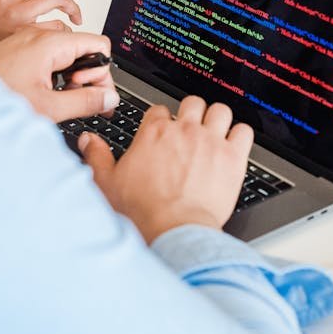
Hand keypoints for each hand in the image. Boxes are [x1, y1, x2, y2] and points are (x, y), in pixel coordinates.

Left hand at [0, 27, 119, 122]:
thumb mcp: (48, 107)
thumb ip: (86, 101)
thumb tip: (108, 98)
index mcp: (48, 43)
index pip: (97, 44)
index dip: (100, 71)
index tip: (91, 90)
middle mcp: (36, 33)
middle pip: (82, 42)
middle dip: (85, 70)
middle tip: (72, 93)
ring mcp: (23, 37)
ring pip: (64, 43)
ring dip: (69, 65)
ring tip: (56, 88)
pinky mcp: (13, 44)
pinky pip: (45, 45)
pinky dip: (51, 62)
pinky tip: (41, 82)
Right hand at [79, 96, 252, 243]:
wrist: (174, 230)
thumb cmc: (142, 212)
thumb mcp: (108, 182)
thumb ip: (97, 156)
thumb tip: (88, 140)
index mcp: (155, 132)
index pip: (160, 110)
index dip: (161, 120)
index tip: (162, 132)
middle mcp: (185, 131)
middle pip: (193, 103)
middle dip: (191, 113)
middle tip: (189, 130)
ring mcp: (211, 141)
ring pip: (220, 111)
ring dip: (217, 120)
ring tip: (213, 133)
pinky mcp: (233, 158)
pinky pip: (244, 132)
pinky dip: (240, 136)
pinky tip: (234, 145)